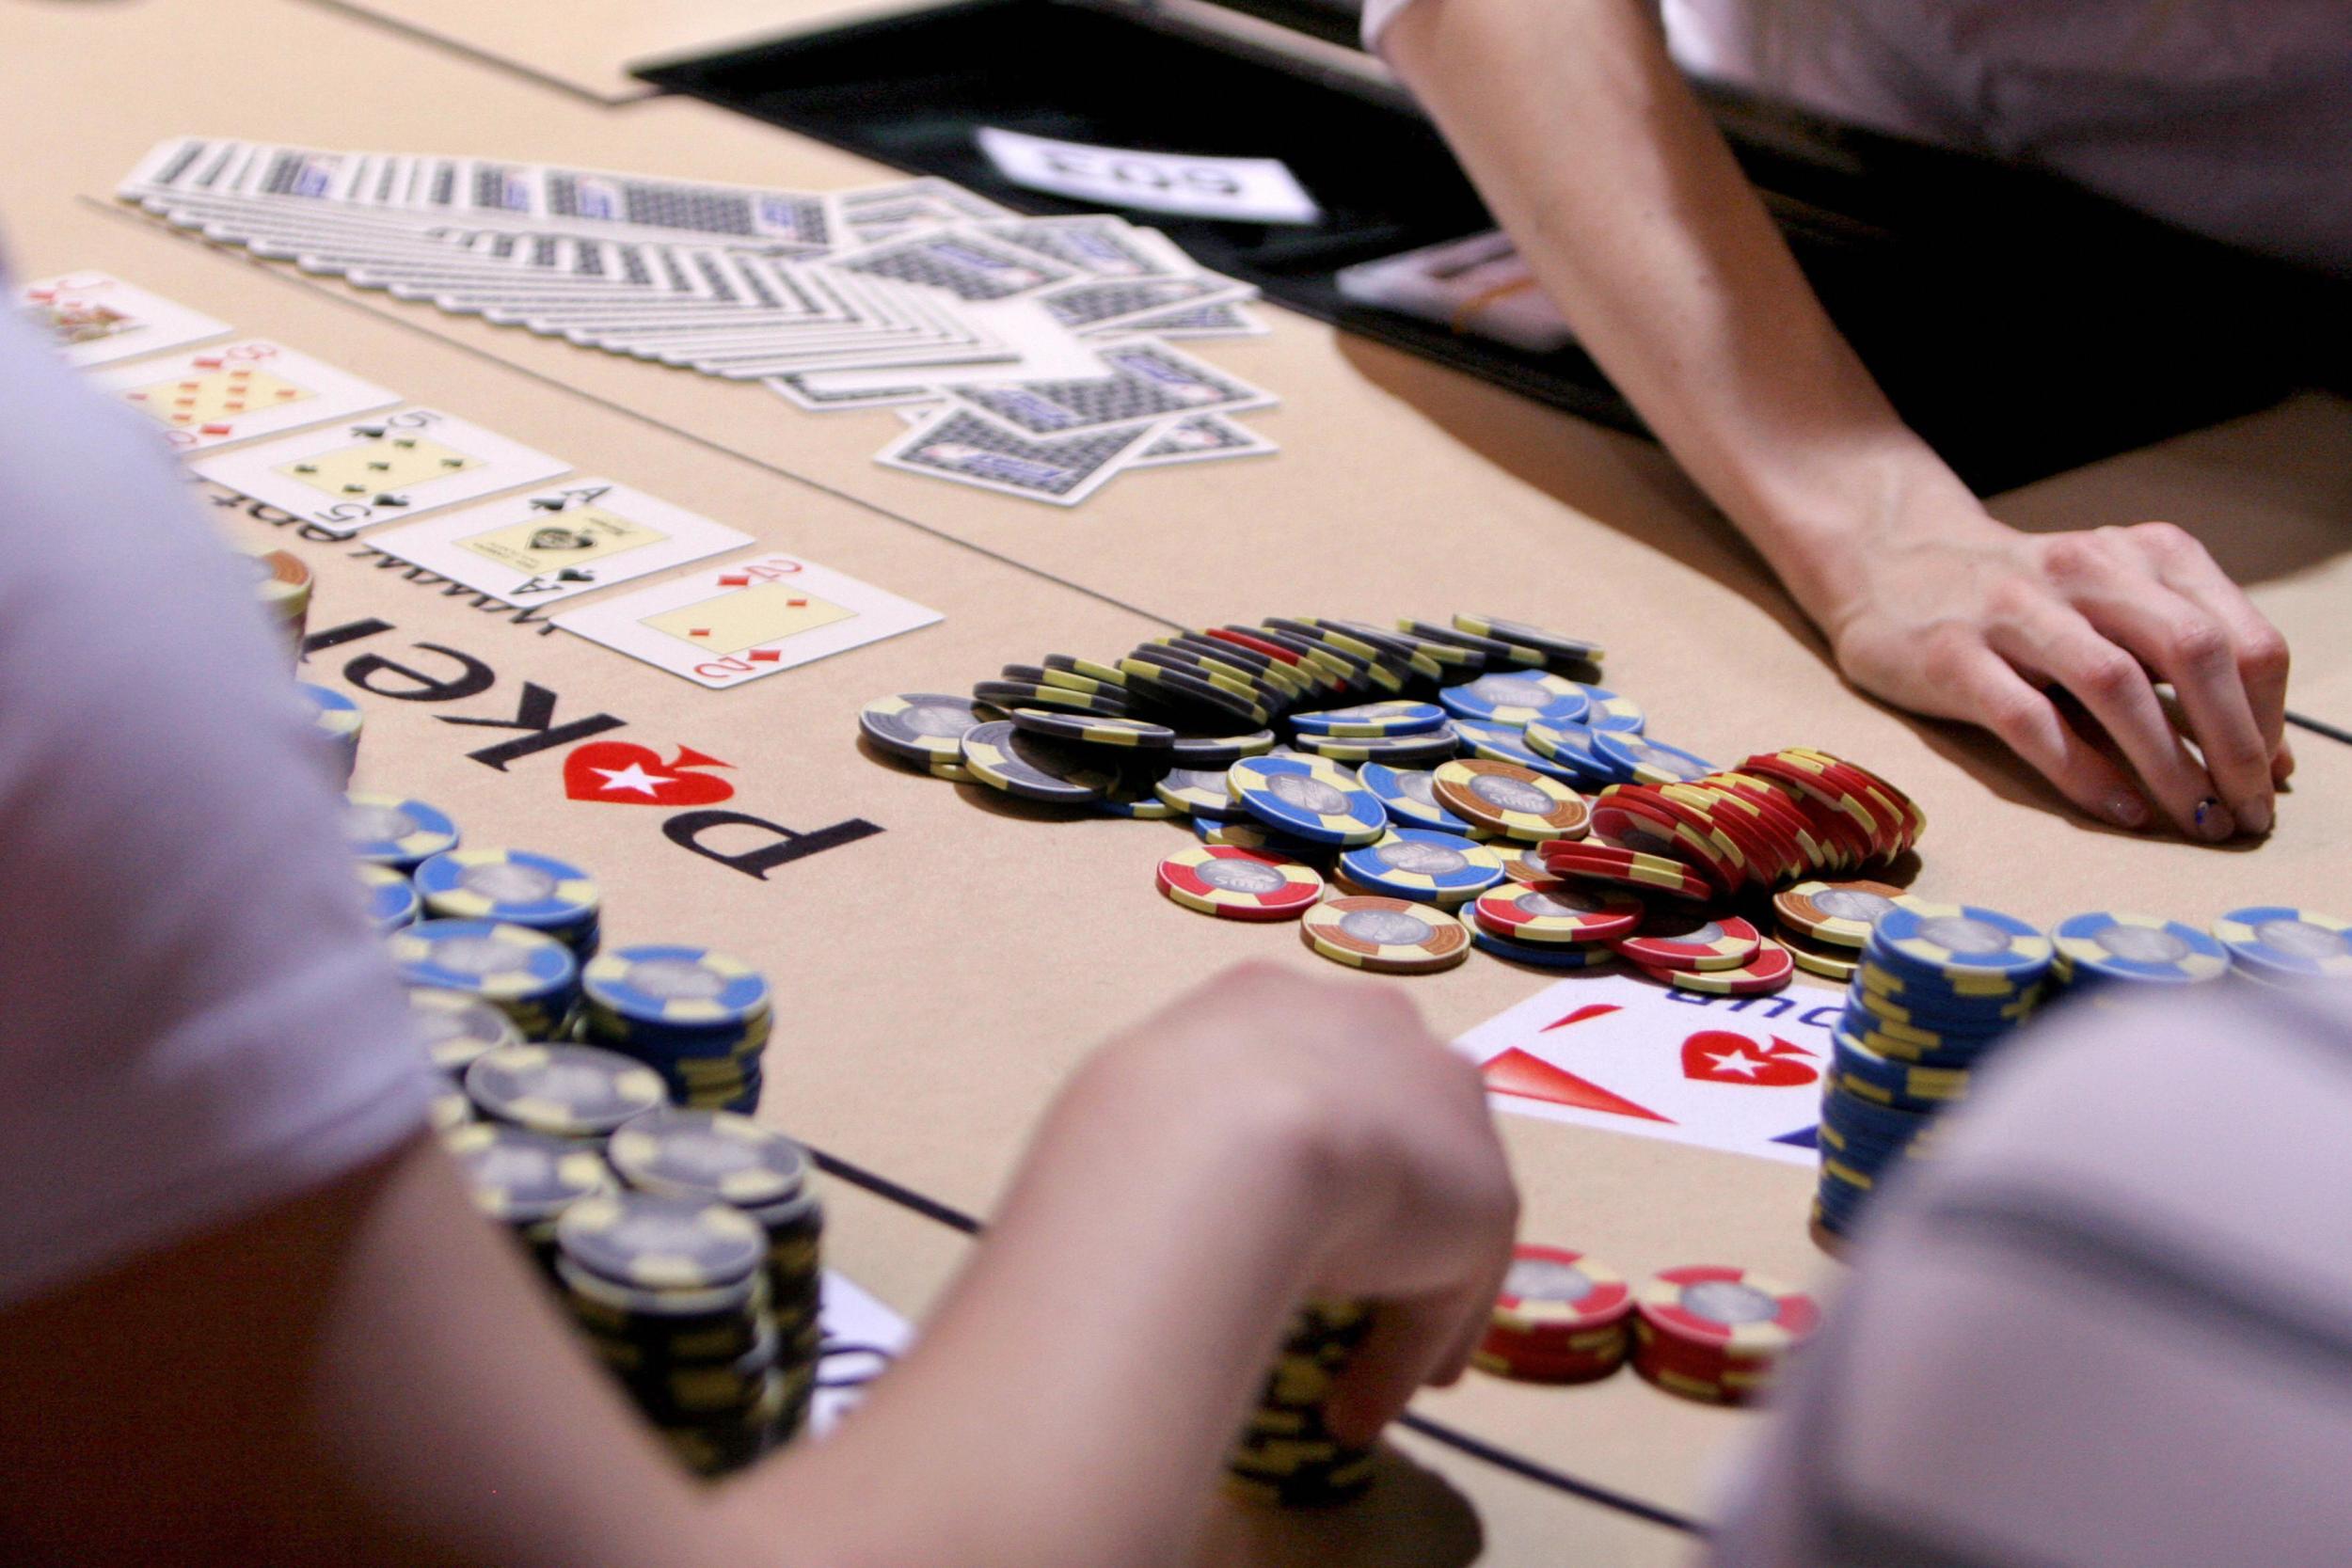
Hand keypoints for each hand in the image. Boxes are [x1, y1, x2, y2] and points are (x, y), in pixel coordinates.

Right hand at [1074, 963, 1518, 1441]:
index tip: (1273, 1218)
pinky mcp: (1486, 1194)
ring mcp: (1443, 1107)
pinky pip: (1446, 1283)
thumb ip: (1163, 1150)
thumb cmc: (1145, 1126)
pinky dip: (1405, 1349)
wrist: (1224, 1141)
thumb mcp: (1130, 1118)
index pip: (1303, 1066)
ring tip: (1359, 1380)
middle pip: (1390, 1116)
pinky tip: (1359, 1406)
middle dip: (1376, 1198)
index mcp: (1274, 1000)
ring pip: (1434, 1203)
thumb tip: (1148, 1233)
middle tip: (1339, 1285)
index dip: (1295, 1143)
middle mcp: (1375, 1028)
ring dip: (1405, 1289)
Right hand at [1820, 509, 2291, 839]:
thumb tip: (2259, 760)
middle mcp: (2084, 570)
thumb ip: (2175, 663)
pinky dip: (2086, 772)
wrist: (1890, 563)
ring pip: (2115, 684)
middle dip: (2235, 743)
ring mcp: (2014, 610)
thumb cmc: (2019, 601)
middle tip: (2246, 812)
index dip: (2268, 714)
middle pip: (2191, 651)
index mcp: (2140, 555)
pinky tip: (2121, 809)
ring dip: (2169, 763)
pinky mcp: (1953, 655)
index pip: (2237, 635)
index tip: (2269, 776)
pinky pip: (2031, 720)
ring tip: (2193, 819)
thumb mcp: (2108, 603)